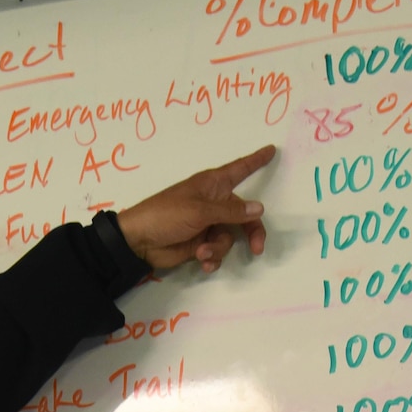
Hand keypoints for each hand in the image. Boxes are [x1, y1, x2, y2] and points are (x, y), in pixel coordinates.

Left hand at [115, 145, 276, 272]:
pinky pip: (217, 251)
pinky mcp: (200, 243)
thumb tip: (259, 208)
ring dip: (219, 248)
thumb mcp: (200, 211)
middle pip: (244, 216)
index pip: (240, 169)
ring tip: (203, 252)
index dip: (256, 160)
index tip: (271, 150)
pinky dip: (212, 258)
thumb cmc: (167, 214)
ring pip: (230, 238)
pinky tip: (202, 261)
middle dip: (251, 233)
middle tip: (257, 248)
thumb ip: (230, 212)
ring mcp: (208, 224)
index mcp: (213, 185)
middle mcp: (214, 203)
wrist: (140, 241)